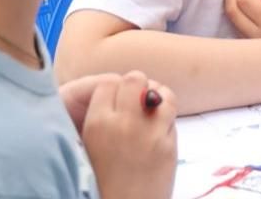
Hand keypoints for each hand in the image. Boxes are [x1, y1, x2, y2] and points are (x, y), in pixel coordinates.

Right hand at [80, 71, 177, 198]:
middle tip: (138, 100)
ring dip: (158, 96)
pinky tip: (161, 124)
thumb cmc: (103, 182)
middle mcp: (122, 124)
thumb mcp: (89, 147)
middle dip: (137, 86)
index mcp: (97, 124)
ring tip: (153, 107)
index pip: (108, 82)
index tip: (119, 99)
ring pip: (160, 92)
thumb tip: (119, 89)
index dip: (115, 89)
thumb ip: (103, 118)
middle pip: (134, 78)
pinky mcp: (167, 145)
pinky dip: (168, 116)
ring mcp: (147, 133)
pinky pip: (171, 115)